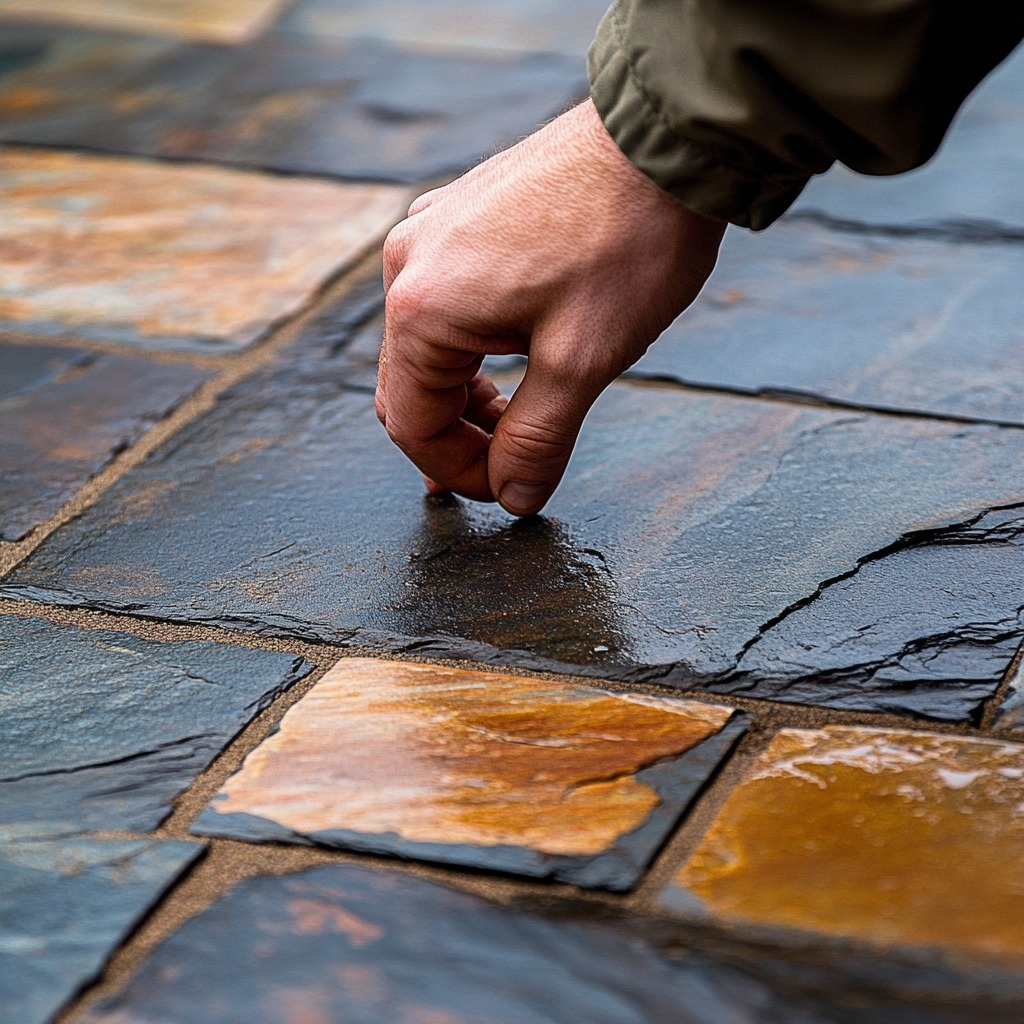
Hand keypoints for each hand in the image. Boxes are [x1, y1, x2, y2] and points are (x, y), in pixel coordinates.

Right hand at [377, 99, 725, 515]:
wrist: (662, 137)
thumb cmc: (626, 242)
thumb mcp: (582, 362)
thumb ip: (537, 440)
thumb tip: (513, 496)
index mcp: (422, 307)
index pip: (412, 425)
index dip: (459, 472)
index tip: (511, 490)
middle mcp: (409, 265)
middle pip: (409, 387)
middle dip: (459, 437)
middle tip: (511, 467)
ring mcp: (432, 232)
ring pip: (427, 346)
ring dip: (467, 394)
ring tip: (519, 417)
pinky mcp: (461, 216)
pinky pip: (445, 302)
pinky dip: (473, 347)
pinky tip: (517, 355)